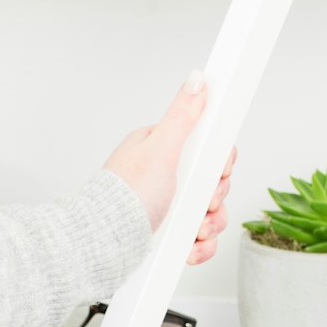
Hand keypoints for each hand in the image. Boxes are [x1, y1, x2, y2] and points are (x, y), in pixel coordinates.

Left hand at [103, 70, 236, 264]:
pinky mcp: (169, 231)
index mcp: (163, 150)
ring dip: (210, 225)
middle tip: (202, 205)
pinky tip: (190, 246)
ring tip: (195, 231)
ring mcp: (169, 205)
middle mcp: (166, 176)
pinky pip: (200, 238)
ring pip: (210, 213)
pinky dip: (200, 245)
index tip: (217, 174)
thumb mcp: (160, 149)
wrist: (106, 242)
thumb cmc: (126, 196)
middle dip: (214, 200)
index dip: (221, 166)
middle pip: (214, 184)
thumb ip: (182, 116)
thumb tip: (197, 80)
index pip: (210, 151)